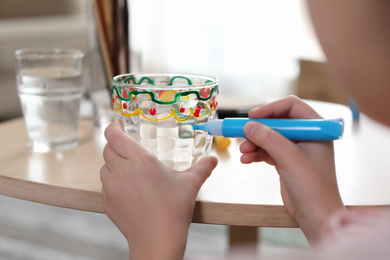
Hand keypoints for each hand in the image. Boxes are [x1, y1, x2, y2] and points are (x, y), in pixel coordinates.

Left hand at [100, 123, 217, 259]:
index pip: (115, 137)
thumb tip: (213, 160)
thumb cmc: (173, 209)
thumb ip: (202, 168)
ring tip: (128, 172)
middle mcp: (122, 170)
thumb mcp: (190, 184)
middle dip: (114, 147)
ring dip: (112, 165)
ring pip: (104, 168)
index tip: (113, 128)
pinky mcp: (107, 202)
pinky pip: (104, 185)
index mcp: (140, 160)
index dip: (112, 130)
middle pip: (107, 150)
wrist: (157, 239)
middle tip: (125, 150)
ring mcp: (111, 187)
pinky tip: (127, 190)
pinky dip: (112, 183)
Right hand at [240, 96, 343, 243]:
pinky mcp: (286, 161)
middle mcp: (306, 136)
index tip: (252, 116)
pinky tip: (247, 160)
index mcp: (315, 128)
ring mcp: (296, 149)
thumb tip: (248, 125)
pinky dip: (256, 154)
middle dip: (258, 129)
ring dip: (254, 143)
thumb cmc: (313, 187)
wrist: (316, 216)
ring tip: (243, 152)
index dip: (270, 108)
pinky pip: (267, 151)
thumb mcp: (289, 158)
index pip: (291, 106)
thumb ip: (269, 139)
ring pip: (269, 137)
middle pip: (277, 122)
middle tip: (241, 133)